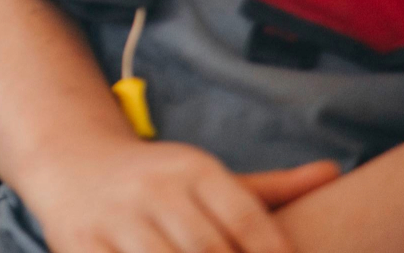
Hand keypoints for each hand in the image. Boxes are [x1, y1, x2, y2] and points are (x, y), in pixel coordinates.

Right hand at [20, 137, 337, 252]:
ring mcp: (115, 217)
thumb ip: (271, 189)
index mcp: (192, 168)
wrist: (68, 159)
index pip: (247, 220)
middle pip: (210, 250)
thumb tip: (334, 173)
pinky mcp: (79, 242)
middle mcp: (154, 187)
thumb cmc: (156, 180)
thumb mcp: (208, 175)